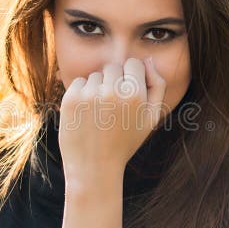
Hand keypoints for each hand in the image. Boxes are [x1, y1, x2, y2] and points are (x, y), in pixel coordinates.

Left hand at [58, 57, 166, 186]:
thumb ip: (157, 86)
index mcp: (135, 95)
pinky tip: (86, 114)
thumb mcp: (151, 118)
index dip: (131, 78)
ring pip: (95, 75)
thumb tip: (148, 60)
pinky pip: (79, 82)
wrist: (94, 167)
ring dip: (97, 88)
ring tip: (99, 114)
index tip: (127, 95)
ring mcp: (89, 95)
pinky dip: (82, 94)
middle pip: (113, 67)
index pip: (134, 63)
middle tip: (112, 107)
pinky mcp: (71, 99)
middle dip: (114, 82)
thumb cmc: (125, 142)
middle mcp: (112, 92)